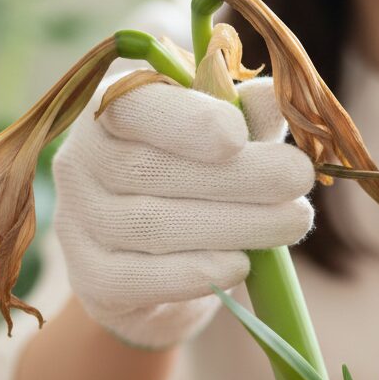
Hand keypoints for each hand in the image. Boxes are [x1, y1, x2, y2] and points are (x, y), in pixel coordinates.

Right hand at [52, 75, 314, 348]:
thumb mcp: (227, 140)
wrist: (161, 272)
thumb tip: (280, 97)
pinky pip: (140, 278)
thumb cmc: (198, 182)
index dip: (186, 120)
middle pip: (150, 169)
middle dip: (237, 175)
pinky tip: (241, 265)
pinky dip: (195, 272)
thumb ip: (249, 116)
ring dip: (234, 224)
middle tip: (300, 178)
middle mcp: (80, 162)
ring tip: (295, 221)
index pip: (133, 106)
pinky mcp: (91, 282)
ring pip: (152, 225)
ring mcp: (78, 224)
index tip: (240, 136)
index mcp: (110, 110)